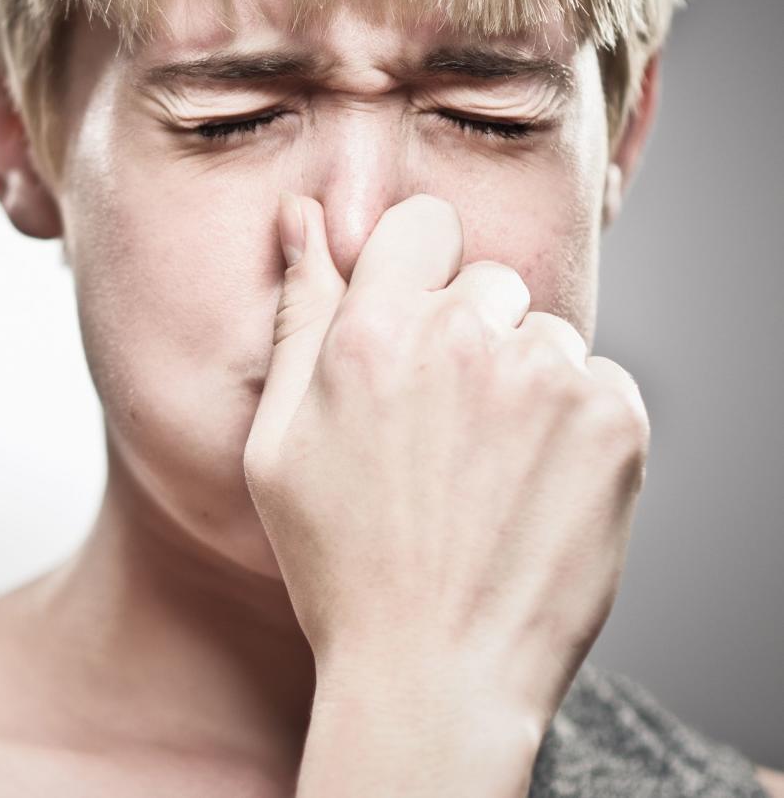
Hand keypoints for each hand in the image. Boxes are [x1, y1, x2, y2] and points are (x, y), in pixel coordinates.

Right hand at [243, 192, 649, 736]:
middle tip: (441, 429)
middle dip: (466, 334)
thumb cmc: (340, 563)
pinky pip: (600, 382)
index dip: (415, 272)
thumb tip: (301, 218)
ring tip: (486, 472)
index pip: (420, 225)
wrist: (433, 673)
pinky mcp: (614, 423)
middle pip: (486, 282)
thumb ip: (300, 317)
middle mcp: (463, 339)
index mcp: (373, 335)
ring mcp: (547, 379)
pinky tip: (532, 488)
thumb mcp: (278, 443)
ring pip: (543, 336)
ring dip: (521, 382)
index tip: (411, 327)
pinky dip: (575, 423)